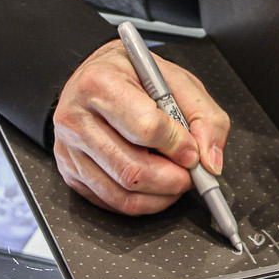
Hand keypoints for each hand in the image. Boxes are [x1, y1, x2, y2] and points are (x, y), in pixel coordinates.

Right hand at [51, 40, 230, 214]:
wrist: (92, 79)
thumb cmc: (132, 76)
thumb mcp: (175, 78)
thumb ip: (203, 116)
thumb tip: (209, 161)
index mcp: (100, 83)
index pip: (146, 127)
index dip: (178, 144)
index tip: (192, 149)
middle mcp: (76, 117)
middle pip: (133, 170)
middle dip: (173, 180)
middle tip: (189, 174)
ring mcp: (69, 149)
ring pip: (123, 193)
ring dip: (161, 195)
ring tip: (174, 179)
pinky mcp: (70, 172)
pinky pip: (112, 202)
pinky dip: (142, 202)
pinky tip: (153, 184)